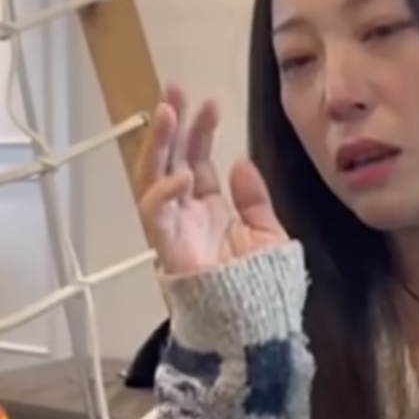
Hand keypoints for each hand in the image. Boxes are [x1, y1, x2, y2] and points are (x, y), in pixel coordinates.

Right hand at [136, 84, 289, 276]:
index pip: (195, 161)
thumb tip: (242, 163)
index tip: (211, 103)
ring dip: (158, 145)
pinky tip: (184, 172)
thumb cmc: (261, 289)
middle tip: (174, 89)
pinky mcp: (168, 249)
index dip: (200, 132)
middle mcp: (186, 216)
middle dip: (170, 125)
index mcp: (209, 211)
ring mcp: (174, 231)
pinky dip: (165, 190)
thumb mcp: (266, 234)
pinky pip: (156, 215)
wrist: (257, 329)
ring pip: (152, 179)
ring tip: (169, 112)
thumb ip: (254, 200)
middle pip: (169, 161)